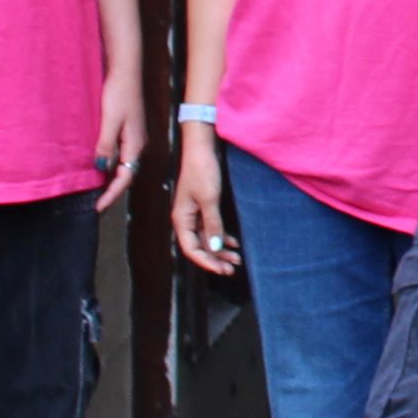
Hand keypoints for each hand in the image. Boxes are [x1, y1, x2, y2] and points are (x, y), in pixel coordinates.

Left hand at [93, 62, 148, 197]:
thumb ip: (105, 144)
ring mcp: (134, 137)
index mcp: (134, 144)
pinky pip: (121, 154)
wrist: (126, 73)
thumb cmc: (118, 94)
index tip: (99, 207)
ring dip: (112, 179)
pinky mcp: (128, 130)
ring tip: (98, 191)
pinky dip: (112, 165)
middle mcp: (137, 144)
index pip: (125, 177)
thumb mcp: (109, 121)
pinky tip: (102, 166)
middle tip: (98, 204)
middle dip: (113, 191)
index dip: (112, 194)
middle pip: (127, 174)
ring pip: (124, 164)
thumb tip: (101, 167)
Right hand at [173, 129, 237, 276]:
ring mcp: (194, 213)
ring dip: (220, 249)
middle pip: (199, 246)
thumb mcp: (210, 199)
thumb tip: (215, 248)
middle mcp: (186, 219)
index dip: (206, 261)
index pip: (191, 249)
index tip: (221, 269)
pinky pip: (211, 227)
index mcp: (181, 219)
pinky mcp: (203, 206)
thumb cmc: (202, 171)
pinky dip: (221, 235)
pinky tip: (233, 242)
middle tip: (232, 268)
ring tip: (236, 258)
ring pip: (207, 238)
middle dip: (215, 258)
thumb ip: (213, 224)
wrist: (201, 148)